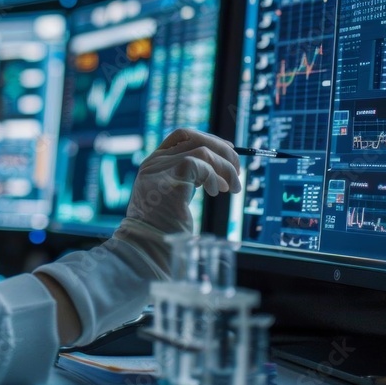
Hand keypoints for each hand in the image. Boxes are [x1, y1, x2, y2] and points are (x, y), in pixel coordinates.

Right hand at [124, 128, 241, 234]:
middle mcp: (154, 162)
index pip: (182, 137)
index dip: (208, 139)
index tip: (228, 150)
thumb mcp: (174, 197)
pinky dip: (214, 177)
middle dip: (221, 149)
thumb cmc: (163, 230)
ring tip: (232, 188)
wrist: (148, 248)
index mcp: (153, 164)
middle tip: (237, 170)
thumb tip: (218, 169)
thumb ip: (187, 180)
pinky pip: (201, 165)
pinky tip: (216, 193)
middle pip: (192, 137)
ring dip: (225, 167)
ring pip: (201, 150)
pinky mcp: (170, 179)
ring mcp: (160, 169)